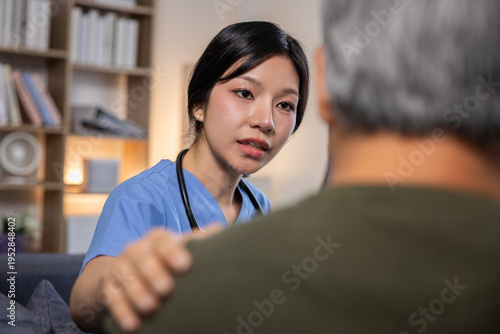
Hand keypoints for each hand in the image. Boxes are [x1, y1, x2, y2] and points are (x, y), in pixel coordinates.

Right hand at [102, 223, 222, 332]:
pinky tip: (133, 325)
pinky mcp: (108, 287)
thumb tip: (220, 231)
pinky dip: (121, 311)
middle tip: (167, 289)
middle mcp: (136, 250)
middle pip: (141, 257)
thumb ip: (199, 241)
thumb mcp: (180, 249)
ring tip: (151, 307)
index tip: (185, 265)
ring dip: (136, 292)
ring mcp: (120, 267)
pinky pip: (111, 298)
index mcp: (156, 239)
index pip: (161, 240)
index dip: (172, 251)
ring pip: (124, 276)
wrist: (127, 271)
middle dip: (153, 272)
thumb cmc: (165, 261)